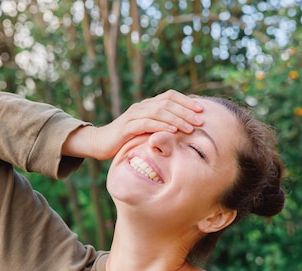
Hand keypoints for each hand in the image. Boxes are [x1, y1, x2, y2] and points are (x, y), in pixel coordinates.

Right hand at [62, 90, 203, 159]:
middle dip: (186, 111)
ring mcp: (133, 115)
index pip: (170, 96)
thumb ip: (161, 127)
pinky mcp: (127, 126)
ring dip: (177, 119)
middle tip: (201, 121)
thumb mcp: (147, 131)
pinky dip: (161, 125)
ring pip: (159, 111)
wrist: (100, 143)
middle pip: (167, 102)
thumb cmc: (126, 139)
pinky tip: (172, 130)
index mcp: (148, 105)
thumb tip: (183, 129)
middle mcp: (141, 106)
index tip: (202, 110)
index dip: (186, 101)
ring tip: (190, 128)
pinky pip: (146, 123)